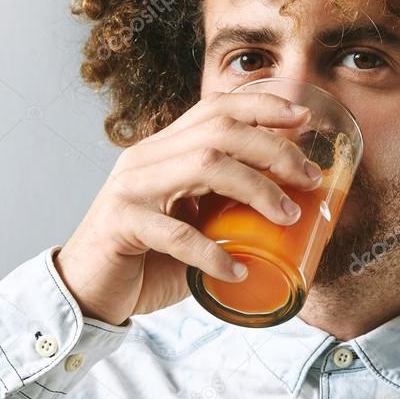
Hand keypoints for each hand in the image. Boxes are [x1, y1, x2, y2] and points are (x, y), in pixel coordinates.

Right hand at [54, 91, 322, 326]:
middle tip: (309, 178)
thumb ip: (229, 208)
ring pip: (204, 164)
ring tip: (287, 216)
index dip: (262, 106)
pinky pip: (176, 233)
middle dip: (274, 149)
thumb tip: (295, 209)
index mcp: (165, 150)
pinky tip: (237, 271)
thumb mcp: (196, 224)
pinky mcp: (122, 225)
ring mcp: (131, 188)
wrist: (89, 292)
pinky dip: (213, 254)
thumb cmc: (150, 260)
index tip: (304, 119)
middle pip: (219, 130)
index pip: (216, 108)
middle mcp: (147, 158)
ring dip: (256, 187)